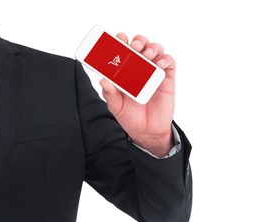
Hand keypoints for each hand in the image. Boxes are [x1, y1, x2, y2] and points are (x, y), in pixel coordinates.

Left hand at [100, 33, 175, 157]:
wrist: (147, 131)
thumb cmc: (130, 116)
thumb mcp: (116, 106)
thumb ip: (110, 94)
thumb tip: (103, 81)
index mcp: (125, 71)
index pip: (123, 50)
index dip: (121, 41)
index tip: (119, 38)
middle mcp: (139, 68)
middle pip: (141, 46)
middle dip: (138, 41)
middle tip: (134, 46)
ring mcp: (153, 72)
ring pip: (156, 50)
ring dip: (152, 47)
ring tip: (147, 54)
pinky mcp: (166, 79)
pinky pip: (169, 63)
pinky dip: (166, 58)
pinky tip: (160, 63)